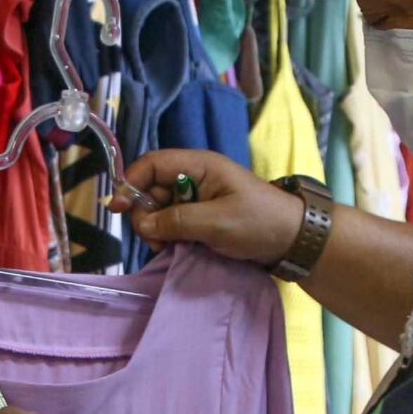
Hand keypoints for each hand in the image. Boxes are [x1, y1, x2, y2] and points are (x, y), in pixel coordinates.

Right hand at [114, 148, 303, 268]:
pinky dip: (170, 236)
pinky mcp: (203, 218)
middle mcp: (195, 178)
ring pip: (160, 210)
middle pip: (151, 189)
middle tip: (157, 240)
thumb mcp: (216, 223)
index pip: (152, 165)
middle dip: (146, 214)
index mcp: (199, 166)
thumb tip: (143, 224)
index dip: (130, 183)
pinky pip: (173, 223)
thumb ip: (176, 221)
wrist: (295, 240)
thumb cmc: (260, 223)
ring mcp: (199, 199)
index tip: (118, 209)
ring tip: (172, 247)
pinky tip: (179, 248)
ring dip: (158, 229)